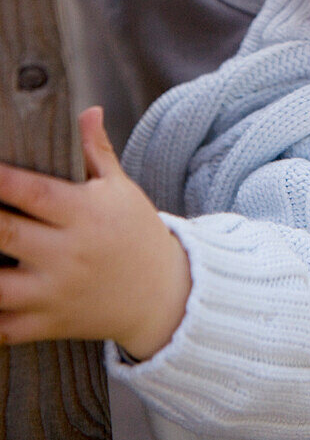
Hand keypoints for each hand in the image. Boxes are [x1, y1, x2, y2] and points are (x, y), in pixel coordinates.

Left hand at [0, 107, 190, 359]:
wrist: (163, 294)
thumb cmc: (137, 232)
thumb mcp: (123, 188)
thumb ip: (97, 151)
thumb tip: (88, 110)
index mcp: (84, 213)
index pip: (33, 191)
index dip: (0, 179)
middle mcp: (68, 253)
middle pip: (7, 233)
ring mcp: (56, 292)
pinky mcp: (50, 324)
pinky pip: (5, 329)